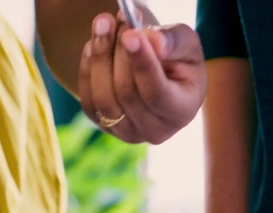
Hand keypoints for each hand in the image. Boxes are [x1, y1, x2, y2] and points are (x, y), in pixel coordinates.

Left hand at [78, 12, 205, 144]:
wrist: (163, 75)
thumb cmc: (177, 58)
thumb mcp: (185, 44)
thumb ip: (172, 42)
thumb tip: (151, 43)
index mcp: (181, 111)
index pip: (157, 92)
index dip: (142, 63)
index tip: (130, 34)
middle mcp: (155, 130)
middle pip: (126, 93)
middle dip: (117, 52)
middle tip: (114, 18)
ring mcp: (128, 133)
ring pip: (104, 99)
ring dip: (99, 58)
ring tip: (103, 25)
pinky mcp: (106, 126)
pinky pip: (89, 102)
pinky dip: (88, 71)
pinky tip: (93, 46)